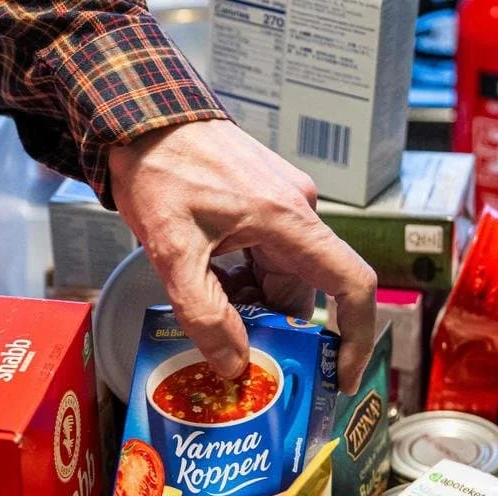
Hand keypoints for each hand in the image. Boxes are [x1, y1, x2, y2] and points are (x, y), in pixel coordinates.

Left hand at [107, 119, 377, 394]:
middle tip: (243, 360)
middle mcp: (297, 212)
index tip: (343, 376)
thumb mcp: (173, 251)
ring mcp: (282, 206)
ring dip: (254, 306)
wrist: (141, 118)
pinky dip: (245, 283)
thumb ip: (204, 313)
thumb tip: (235, 365)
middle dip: (279, 330)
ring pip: (282, 277)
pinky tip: (210, 289)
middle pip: (306, 290)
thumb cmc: (160, 168)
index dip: (356, 337)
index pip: (352, 285)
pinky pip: (267, 259)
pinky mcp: (262, 204)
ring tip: (212, 320)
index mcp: (290, 221)